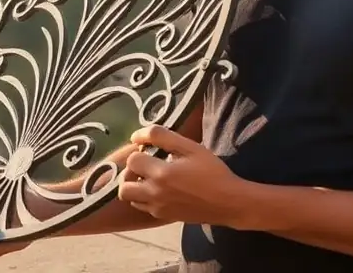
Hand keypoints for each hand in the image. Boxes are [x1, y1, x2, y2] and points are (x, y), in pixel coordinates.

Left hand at [117, 126, 244, 226]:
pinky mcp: (163, 216)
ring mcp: (158, 208)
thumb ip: (162, 137)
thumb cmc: (211, 171)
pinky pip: (143, 207)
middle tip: (145, 164)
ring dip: (134, 186)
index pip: (132, 160)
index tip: (150, 148)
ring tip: (149, 177)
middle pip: (123, 185)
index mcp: (161, 174)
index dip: (139, 150)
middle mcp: (155, 194)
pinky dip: (144, 197)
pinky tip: (159, 189)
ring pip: (130, 199)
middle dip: (130, 172)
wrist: (228, 202)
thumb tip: (137, 136)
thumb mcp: (190, 147)